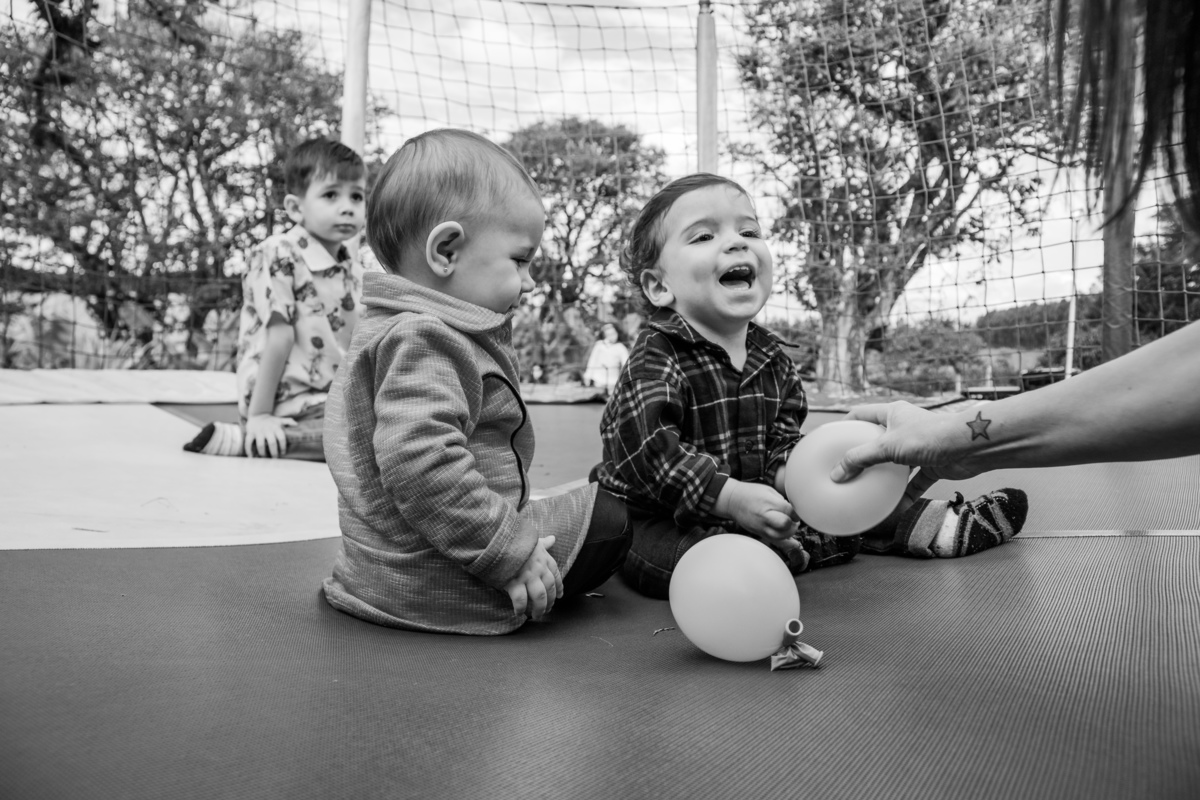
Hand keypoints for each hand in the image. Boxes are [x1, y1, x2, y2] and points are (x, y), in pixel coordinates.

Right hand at [244, 414, 295, 457]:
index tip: (283, 453)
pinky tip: (251, 456)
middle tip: (275, 458)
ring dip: (263, 453)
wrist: (258, 414)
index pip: (282, 438)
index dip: (283, 447)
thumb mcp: (280, 420)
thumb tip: (296, 424)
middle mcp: (268, 430)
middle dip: (274, 452)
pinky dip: (249, 450)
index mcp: (276, 428)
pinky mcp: (250, 433)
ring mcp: (258, 432)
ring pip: (260, 444)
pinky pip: (248, 442)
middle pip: (272, 443)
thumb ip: (289, 422)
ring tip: (265, 458)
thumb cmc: (271, 420)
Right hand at [504, 535, 562, 619]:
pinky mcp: (514, 582)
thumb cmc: (516, 539)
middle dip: (550, 602)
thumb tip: (553, 538)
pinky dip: (521, 608)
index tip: (559, 596)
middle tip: (547, 610)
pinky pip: (521, 600)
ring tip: (537, 616)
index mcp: (545, 559)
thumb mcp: (532, 539)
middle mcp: (539, 569)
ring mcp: (528, 576)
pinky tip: (519, 612)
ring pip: (539, 597)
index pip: (556, 576)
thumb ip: (543, 543)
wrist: (500, 538)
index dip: (559, 587)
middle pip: (549, 589)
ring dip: (540, 608)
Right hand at [719, 481, 798, 539]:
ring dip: (789, 532)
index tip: (796, 512)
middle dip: (793, 523)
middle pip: (785, 524)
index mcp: (767, 502)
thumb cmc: (751, 493)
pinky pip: (774, 540)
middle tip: (793, 519)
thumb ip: (782, 501)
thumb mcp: (769, 490)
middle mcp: (764, 516)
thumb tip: (793, 511)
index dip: (796, 512)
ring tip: (789, 525)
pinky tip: (787, 535)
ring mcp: (760, 526)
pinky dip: (783, 539)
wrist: (733, 501)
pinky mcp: (759, 533)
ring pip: (781, 536)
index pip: (788, 510)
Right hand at [830, 402, 977, 483]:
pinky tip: (897, 507)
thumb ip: (860, 458)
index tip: (833, 437)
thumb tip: (837, 473)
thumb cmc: (930, 435)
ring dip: (886, 477)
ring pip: (897, 463)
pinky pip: (916, 482)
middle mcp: (905, 427)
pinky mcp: (932, 465)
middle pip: (879, 440)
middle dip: (865, 454)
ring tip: (869, 489)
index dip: (847, 423)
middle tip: (849, 468)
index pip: (862, 414)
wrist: (970, 447)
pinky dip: (907, 494)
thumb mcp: (887, 445)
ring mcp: (919, 447)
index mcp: (892, 414)